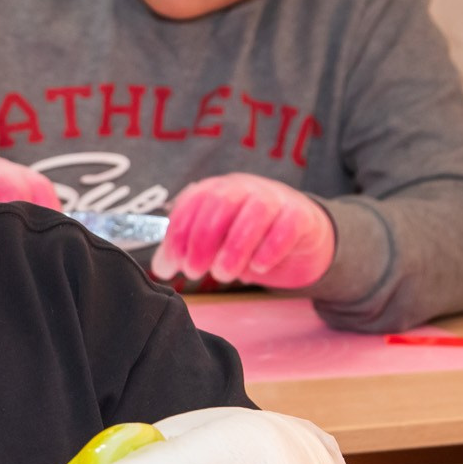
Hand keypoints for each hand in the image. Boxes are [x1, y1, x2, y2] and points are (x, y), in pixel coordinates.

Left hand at [150, 173, 333, 287]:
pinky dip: (269, 249)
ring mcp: (276, 199)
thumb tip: (161, 268)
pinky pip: (286, 227)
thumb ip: (186, 251)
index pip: (192, 202)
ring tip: (223, 275)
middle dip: (202, 240)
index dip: (179, 233)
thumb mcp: (214, 243)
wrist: (300, 236)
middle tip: (195, 272)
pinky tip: (257, 268)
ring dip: (234, 248)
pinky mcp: (301, 216)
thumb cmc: (249, 238)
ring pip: (255, 212)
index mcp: (217, 190)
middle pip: (221, 202)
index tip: (172, 263)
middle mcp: (245, 188)